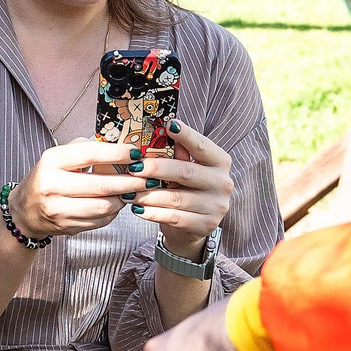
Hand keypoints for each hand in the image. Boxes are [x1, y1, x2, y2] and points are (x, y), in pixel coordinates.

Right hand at [9, 138, 149, 240]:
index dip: (117, 154)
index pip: (91, 154)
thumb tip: (119, 147)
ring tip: (133, 190)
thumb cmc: (48, 178)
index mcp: (51, 161)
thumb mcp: (59, 157)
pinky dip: (114, 212)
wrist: (25, 211)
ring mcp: (59, 210)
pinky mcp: (67, 227)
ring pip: (104, 206)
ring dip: (123, 198)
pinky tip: (118, 203)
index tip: (135, 153)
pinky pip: (100, 221)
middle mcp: (53, 186)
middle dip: (130, 181)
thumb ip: (85, 150)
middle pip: (102, 185)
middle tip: (146, 177)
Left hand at [139, 121, 234, 259]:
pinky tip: (137, 208)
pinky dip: (152, 213)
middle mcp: (223, 183)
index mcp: (220, 162)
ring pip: (176, 198)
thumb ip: (178, 154)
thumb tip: (163, 130)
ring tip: (127, 192)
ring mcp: (216, 206)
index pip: (202, 146)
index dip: (187, 135)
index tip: (169, 124)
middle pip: (186, 172)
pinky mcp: (205, 225)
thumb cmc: (186, 189)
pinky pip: (174, 217)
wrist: (194, 226)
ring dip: (148, 194)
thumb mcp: (184, 169)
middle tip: (133, 167)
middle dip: (156, 169)